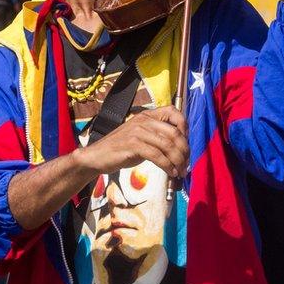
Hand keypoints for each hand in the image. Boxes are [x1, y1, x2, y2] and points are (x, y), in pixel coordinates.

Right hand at [74, 106, 188, 177]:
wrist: (98, 156)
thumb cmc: (121, 149)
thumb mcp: (141, 137)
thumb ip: (157, 137)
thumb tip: (180, 148)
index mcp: (147, 115)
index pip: (173, 111)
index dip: (184, 126)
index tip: (186, 143)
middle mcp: (144, 120)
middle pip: (174, 132)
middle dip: (184, 150)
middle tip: (186, 164)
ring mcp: (138, 132)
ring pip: (168, 146)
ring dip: (178, 161)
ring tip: (180, 172)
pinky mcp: (133, 145)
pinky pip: (157, 156)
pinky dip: (167, 166)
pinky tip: (170, 173)